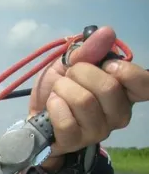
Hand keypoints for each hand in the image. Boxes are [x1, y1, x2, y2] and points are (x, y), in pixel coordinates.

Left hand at [27, 26, 148, 169]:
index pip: (145, 85)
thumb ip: (88, 51)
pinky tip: (51, 106)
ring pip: (84, 101)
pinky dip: (54, 106)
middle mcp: (118, 114)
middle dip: (79, 73)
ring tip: (58, 92)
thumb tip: (107, 32)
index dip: (124, 71)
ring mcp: (98, 131)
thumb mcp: (70, 64)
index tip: (104, 64)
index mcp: (124, 93)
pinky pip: (66, 120)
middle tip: (68, 77)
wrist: (35, 114)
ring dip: (63, 89)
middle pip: (108, 87)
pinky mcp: (76, 142)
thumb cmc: (59, 88)